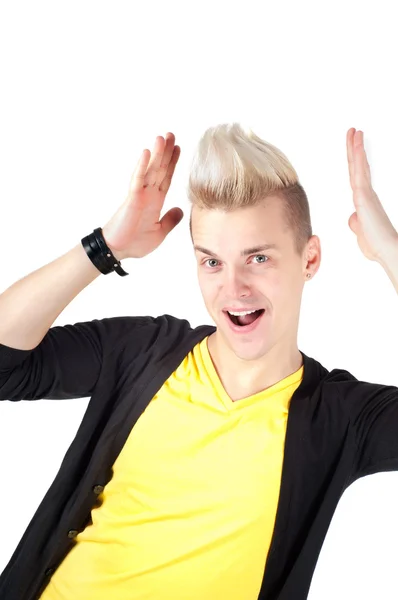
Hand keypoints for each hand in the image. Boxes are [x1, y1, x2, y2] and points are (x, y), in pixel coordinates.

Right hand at [102, 132, 182, 259]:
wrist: (118, 251)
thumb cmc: (134, 242)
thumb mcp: (160, 232)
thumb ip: (170, 220)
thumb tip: (180, 209)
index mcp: (156, 201)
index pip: (166, 177)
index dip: (172, 163)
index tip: (178, 148)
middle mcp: (148, 194)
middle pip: (160, 169)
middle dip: (166, 152)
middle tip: (171, 134)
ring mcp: (140, 195)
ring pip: (150, 170)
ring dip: (157, 154)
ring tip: (163, 137)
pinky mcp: (132, 199)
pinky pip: (138, 180)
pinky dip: (142, 166)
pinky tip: (147, 153)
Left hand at [346, 128, 397, 262]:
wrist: (387, 251)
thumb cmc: (376, 245)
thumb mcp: (361, 233)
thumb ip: (357, 223)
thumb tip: (353, 217)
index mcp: (364, 201)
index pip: (358, 176)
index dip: (356, 161)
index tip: (354, 147)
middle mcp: (366, 194)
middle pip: (358, 167)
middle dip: (355, 149)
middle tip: (353, 131)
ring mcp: (365, 194)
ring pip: (358, 167)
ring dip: (355, 149)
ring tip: (354, 132)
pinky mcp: (364, 197)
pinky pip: (358, 175)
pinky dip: (357, 160)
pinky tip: (355, 148)